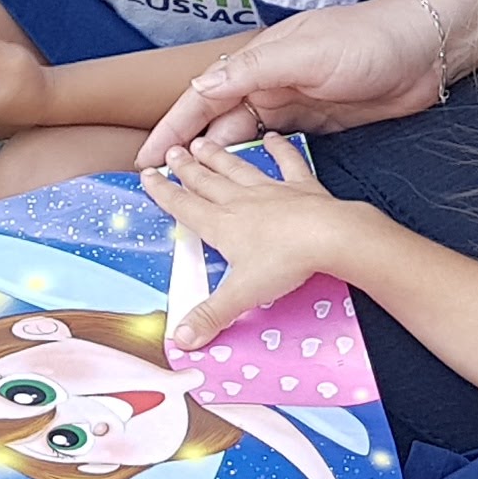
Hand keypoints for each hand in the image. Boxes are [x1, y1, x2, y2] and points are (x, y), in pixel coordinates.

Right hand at [138, 0, 444, 166]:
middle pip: (215, 122)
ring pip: (241, 137)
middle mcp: (269, 83)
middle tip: (159, 185)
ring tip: (190, 192)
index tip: (148, 157)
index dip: (172, 127)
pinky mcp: (315, 124)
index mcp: (259, 62)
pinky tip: (243, 184)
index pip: (203, 97)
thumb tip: (201, 86)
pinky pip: (272, 148)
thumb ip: (254, 70)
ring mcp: (292, 104)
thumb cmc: (368, 42)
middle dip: (185, 151)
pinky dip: (252, 164)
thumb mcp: (307, 53)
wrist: (425, 49)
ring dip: (215, 162)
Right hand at [141, 136, 376, 348]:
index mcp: (222, 225)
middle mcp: (241, 201)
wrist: (330, 236)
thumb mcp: (241, 294)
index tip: (147, 176)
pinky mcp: (300, 185)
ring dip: (218, 156)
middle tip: (171, 152)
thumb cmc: (284, 263)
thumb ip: (210, 315)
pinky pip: (286, 162)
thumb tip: (180, 340)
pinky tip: (270, 138)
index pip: (184, 207)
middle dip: (186, 168)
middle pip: (206, 182)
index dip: (163, 192)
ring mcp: (271, 189)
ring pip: (237, 169)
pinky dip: (278, 149)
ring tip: (201, 143)